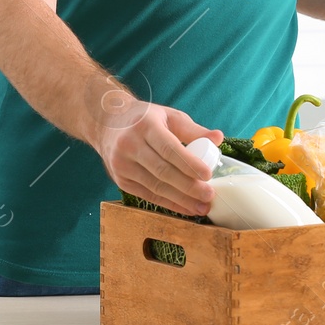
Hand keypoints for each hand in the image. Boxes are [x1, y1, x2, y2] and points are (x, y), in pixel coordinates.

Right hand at [92, 97, 221, 216]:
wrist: (106, 123)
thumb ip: (193, 129)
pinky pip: (148, 195)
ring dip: (181, 200)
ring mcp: (122, 165)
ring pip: (155, 187)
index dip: (189, 163)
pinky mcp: (120, 180)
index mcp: (145, 126)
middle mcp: (130, 145)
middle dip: (188, 186)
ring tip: (202, 207)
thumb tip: (218, 138)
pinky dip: (169, 204)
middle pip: (162, 171)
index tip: (208, 175)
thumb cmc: (144, 119)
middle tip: (209, 195)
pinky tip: (186, 208)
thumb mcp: (168, 116)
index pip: (168, 148)